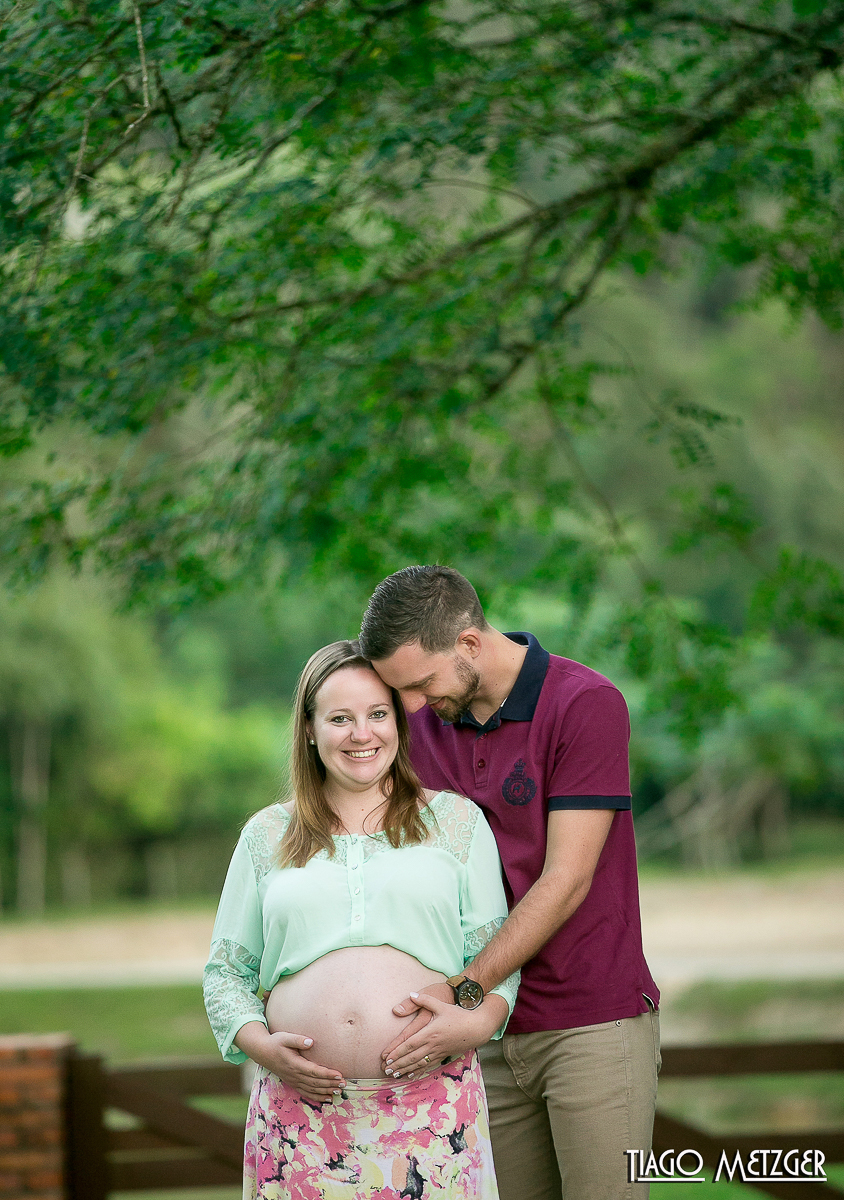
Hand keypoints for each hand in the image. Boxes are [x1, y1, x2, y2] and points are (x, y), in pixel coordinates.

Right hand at [235, 1023, 345, 1104]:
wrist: (262, 1052)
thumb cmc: (276, 1042)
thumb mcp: (285, 1037)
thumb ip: (298, 1039)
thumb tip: (311, 1042)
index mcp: (295, 1064)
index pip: (314, 1071)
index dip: (327, 1074)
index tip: (339, 1075)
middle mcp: (295, 1075)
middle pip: (316, 1082)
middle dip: (331, 1084)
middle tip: (345, 1084)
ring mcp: (293, 1080)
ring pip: (312, 1089)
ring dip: (326, 1091)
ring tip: (340, 1091)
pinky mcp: (293, 1083)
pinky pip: (306, 1093)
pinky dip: (317, 1097)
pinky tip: (327, 1098)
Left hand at [382, 992, 507, 1078]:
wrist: (476, 1028)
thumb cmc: (458, 1015)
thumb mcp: (441, 1004)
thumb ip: (425, 999)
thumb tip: (411, 994)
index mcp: (430, 1032)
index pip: (410, 1044)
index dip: (398, 1052)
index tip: (387, 1057)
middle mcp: (433, 1044)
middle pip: (412, 1057)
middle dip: (398, 1064)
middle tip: (386, 1069)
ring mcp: (438, 1051)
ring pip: (419, 1063)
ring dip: (405, 1069)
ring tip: (393, 1074)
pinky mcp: (443, 1055)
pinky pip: (428, 1065)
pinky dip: (417, 1071)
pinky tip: (410, 1075)